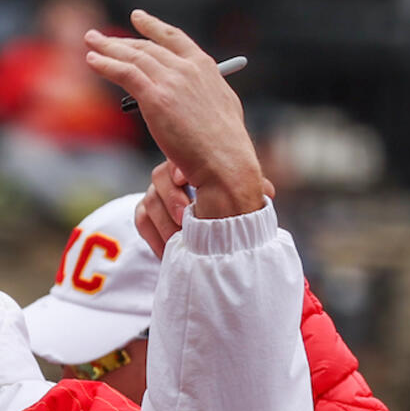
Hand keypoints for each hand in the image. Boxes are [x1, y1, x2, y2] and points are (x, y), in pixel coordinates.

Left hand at [85, 10, 262, 218]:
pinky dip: (106, 65)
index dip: (153, 27)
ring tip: (90, 42)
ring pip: (134, 58)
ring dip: (108, 48)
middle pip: (147, 48)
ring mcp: (171, 81)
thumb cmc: (223, 143)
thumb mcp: (220, 106)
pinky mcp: (156, 98)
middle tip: (99, 37)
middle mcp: (187, 68)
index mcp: (204, 67)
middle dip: (121, 41)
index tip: (137, 17)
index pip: (173, 38)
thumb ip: (202, 92)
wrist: (224, 160)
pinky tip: (92, 61)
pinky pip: (125, 74)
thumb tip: (187, 93)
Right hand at [136, 160, 275, 257]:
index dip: (178, 168)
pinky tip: (166, 251)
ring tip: (179, 238)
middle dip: (172, 197)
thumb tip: (267, 192)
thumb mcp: (243, 196)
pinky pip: (142, 220)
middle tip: (184, 217)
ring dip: (164, 222)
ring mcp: (157, 193)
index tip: (183, 178)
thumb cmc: (230, 208)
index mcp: (195, 166)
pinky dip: (154, 236)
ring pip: (150, 200)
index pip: (179, 159)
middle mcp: (172, 176)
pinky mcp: (146, 212)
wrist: (212, 231)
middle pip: (160, 176)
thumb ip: (251, 190)